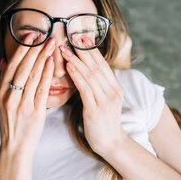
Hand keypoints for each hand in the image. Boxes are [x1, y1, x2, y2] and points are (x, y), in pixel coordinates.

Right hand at [0, 33, 54, 155]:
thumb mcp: (2, 100)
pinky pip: (41, 89)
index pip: (12, 65)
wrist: (15, 146)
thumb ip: (3, 80)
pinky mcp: (35, 112)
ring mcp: (22, 104)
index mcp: (1, 92)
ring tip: (51, 44)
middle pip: (23, 68)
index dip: (22, 49)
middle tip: (45, 35)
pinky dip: (46, 74)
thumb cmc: (11, 121)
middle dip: (34, 49)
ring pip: (32, 76)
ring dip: (42, 57)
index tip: (31, 35)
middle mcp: (9, 96)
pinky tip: (51, 62)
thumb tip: (3, 60)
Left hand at [59, 35, 125, 155]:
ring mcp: (106, 100)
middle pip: (96, 66)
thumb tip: (86, 70)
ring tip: (64, 49)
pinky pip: (85, 88)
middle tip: (71, 36)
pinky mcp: (96, 109)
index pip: (102, 64)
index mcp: (115, 87)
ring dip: (76, 60)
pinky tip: (68, 66)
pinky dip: (76, 75)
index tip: (81, 37)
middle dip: (83, 50)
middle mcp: (113, 91)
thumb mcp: (104, 100)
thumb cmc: (103, 121)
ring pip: (90, 75)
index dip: (92, 50)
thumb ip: (98, 85)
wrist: (110, 143)